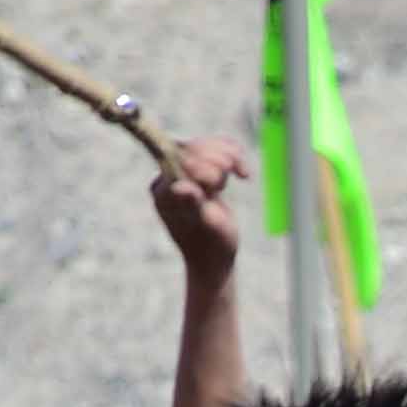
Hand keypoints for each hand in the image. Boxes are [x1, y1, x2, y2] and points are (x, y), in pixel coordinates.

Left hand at [152, 137, 249, 275]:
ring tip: (240, 173)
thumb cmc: (210, 247)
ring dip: (226, 155)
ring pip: (205, 146)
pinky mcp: (203, 174)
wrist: (216, 259)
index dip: (199, 161)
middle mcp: (171, 179)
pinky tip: (243, 173)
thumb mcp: (204, 227)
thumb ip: (192, 204)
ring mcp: (188, 175)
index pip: (177, 159)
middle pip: (192, 148)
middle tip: (229, 180)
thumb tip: (181, 187)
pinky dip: (233, 155)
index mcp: (164, 191)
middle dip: (214, 158)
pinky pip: (217, 150)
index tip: (220, 182)